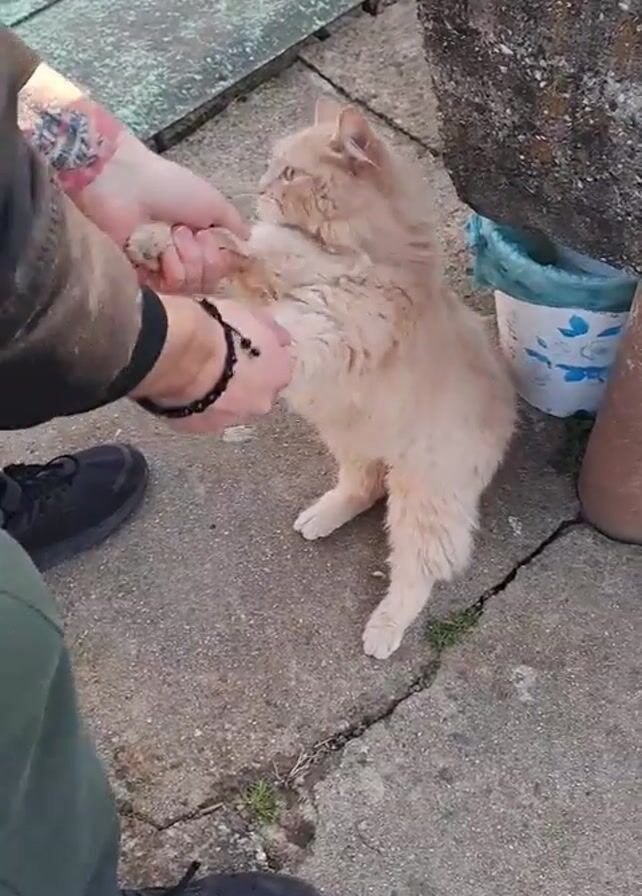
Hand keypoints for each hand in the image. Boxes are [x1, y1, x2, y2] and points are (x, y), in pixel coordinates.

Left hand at [76, 131, 247, 293]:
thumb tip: (249, 240)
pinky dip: (171, 267)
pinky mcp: (143, 278)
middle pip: (209, 281)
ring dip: (187, 258)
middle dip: (204, 257)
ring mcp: (162, 269)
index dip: (220, 257)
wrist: (126, 185)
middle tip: (186, 231)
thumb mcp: (213, 201)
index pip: (221, 269)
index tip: (209, 235)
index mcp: (198, 240)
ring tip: (172, 235)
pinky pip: (171, 289)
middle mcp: (182, 257)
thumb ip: (234, 223)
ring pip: (193, 286)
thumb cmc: (170, 186)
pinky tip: (162, 250)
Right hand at [132, 297, 292, 433]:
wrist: (181, 353)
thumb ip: (270, 331)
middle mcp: (261, 402)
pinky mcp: (201, 427)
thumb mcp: (251, 316)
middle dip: (243, 383)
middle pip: (257, 394)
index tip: (243, 349)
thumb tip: (282, 339)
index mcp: (279, 373)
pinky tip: (181, 390)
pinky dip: (195, 405)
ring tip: (196, 376)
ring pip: (229, 408)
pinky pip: (201, 416)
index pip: (278, 369)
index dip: (260, 359)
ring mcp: (232, 419)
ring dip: (219, 396)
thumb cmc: (218, 329)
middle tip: (219, 364)